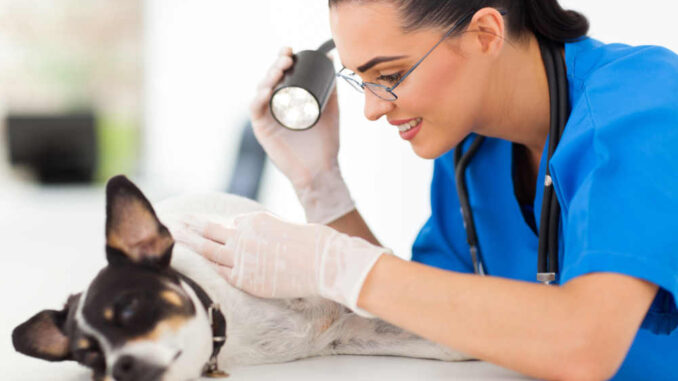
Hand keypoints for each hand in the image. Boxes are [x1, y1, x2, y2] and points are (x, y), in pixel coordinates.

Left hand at [175, 211, 388, 316]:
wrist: (324, 262)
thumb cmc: (314, 243)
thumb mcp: (286, 228)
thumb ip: (267, 232)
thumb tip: (262, 240)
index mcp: (254, 220)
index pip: (230, 223)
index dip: (218, 226)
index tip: (203, 225)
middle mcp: (243, 236)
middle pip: (209, 231)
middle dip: (190, 227)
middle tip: (175, 222)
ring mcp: (242, 259)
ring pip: (207, 251)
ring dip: (189, 244)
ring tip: (174, 239)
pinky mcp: (246, 280)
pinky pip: (222, 273)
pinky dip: (210, 268)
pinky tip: (199, 267)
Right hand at [250, 47, 353, 223]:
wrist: (321, 170)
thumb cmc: (325, 143)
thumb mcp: (330, 109)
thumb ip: (331, 87)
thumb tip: (331, 58)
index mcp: (288, 101)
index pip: (281, 76)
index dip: (282, 60)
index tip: (290, 50)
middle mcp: (275, 107)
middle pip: (269, 80)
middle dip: (275, 65)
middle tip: (287, 58)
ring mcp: (268, 118)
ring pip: (261, 92)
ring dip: (267, 77)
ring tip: (279, 69)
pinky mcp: (262, 130)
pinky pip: (255, 111)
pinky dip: (259, 99)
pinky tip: (267, 91)